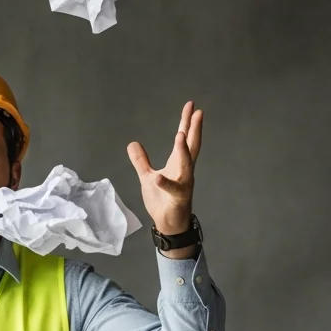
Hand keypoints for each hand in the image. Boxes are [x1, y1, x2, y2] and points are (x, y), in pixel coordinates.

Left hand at [127, 101, 201, 239]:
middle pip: (191, 146)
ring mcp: (183, 183)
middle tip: (198, 112)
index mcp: (178, 163)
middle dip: (194, 129)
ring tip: (180, 134)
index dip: (187, 123)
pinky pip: (172, 189)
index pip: (185, 139)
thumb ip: (141, 161)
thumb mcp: (147, 177)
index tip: (192, 106)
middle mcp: (184, 170)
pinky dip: (165, 182)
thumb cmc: (162, 200)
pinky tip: (158, 176)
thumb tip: (132, 144)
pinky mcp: (178, 198)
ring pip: (186, 164)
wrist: (168, 223)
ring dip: (183, 150)